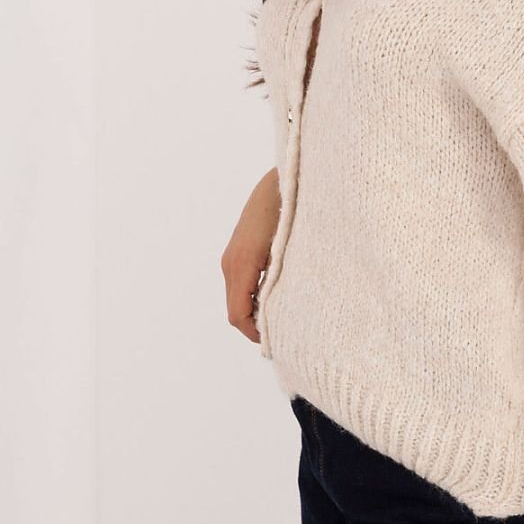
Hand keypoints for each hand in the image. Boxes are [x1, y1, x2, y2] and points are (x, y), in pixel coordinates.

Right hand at [220, 167, 280, 344]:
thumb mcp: (289, 251)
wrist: (284, 180)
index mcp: (243, 264)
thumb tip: (279, 315)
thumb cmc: (292, 212)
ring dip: (254, 312)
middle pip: (235, 310)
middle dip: (255, 327)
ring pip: (237, 298)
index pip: (239, 315)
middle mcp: (231, 262)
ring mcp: (232, 256)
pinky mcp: (237, 251)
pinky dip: (253, 297)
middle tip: (282, 337)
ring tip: (282, 320)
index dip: (255, 334)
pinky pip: (240, 284)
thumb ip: (281, 283)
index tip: (276, 344)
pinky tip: (275, 298)